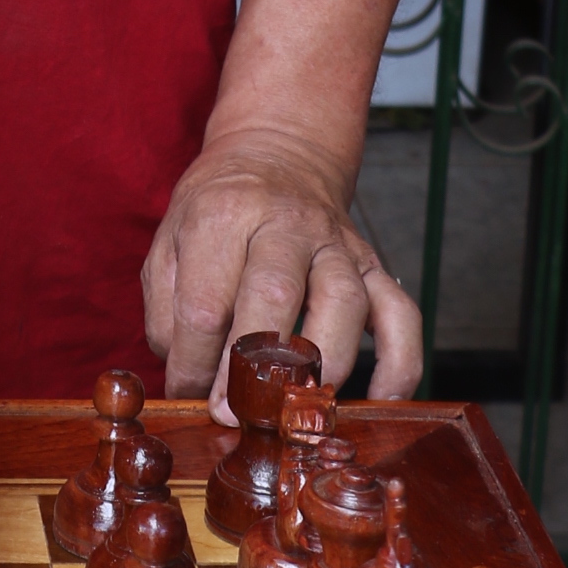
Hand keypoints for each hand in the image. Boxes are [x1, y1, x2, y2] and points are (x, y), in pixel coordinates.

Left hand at [140, 127, 423, 409]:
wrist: (279, 154)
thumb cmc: (218, 210)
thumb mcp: (170, 241)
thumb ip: (167, 310)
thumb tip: (189, 380)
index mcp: (223, 216)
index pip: (204, 303)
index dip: (193, 363)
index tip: (187, 394)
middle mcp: (284, 226)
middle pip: (275, 296)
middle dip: (253, 368)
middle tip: (238, 414)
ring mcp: (335, 245)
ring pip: (344, 303)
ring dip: (323, 365)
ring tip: (300, 409)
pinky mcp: (372, 265)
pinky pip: (400, 315)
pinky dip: (399, 362)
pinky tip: (379, 401)